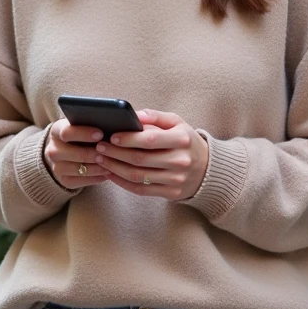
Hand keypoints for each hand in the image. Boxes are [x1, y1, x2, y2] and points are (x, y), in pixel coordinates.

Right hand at [42, 119, 108, 188]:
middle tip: (110, 152)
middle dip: (94, 153)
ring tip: (112, 164)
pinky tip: (107, 173)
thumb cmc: (78, 135)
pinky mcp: (63, 180)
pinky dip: (96, 178)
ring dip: (98, 167)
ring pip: (79, 169)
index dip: (84, 133)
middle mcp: (52, 150)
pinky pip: (81, 181)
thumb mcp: (79, 125)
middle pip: (75, 153)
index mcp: (56, 131)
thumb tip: (109, 126)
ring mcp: (56, 167)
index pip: (67, 132)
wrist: (64, 152)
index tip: (100, 134)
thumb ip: (89, 123)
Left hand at [94, 110, 209, 200]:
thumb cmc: (186, 141)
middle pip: (141, 159)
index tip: (112, 136)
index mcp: (182, 139)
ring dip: (115, 168)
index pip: (151, 140)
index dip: (129, 139)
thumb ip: (156, 116)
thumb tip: (134, 115)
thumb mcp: (177, 123)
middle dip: (116, 153)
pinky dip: (122, 182)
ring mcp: (176, 179)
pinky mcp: (171, 193)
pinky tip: (111, 174)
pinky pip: (141, 190)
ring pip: (138, 176)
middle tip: (99, 147)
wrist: (207, 169)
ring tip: (101, 159)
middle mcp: (180, 161)